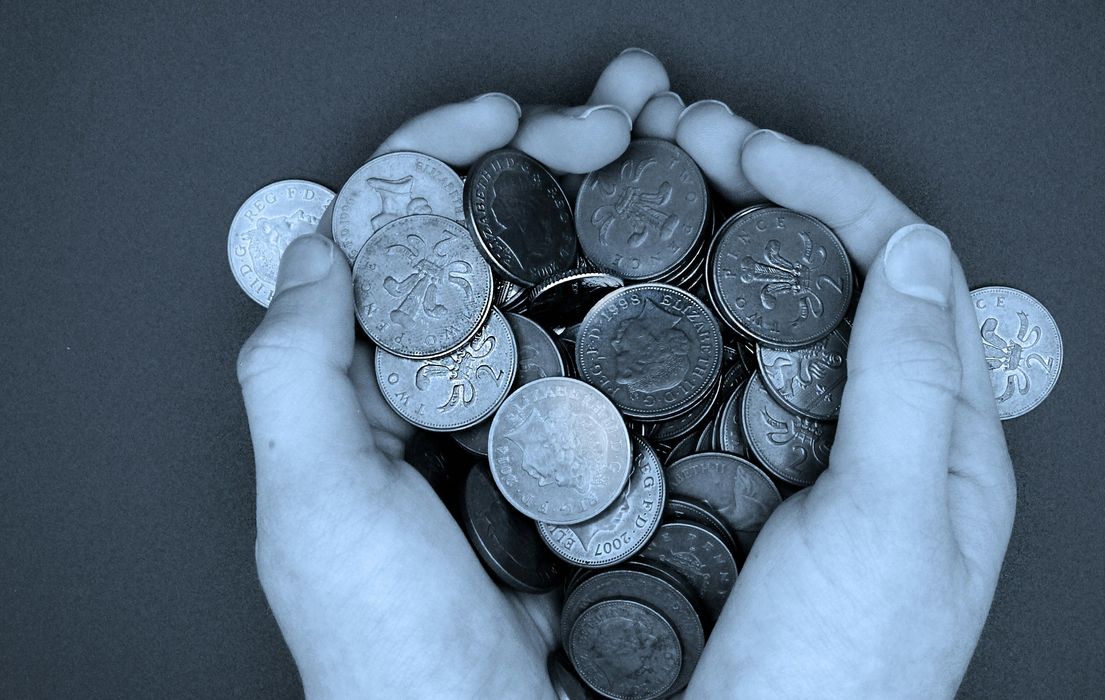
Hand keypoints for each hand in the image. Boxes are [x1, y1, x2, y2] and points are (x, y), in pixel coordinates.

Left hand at [235, 49, 669, 697]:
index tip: (503, 118)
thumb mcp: (317, 516)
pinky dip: (668, 297)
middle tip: (629, 114)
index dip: (444, 156)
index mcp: (377, 391)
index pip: (396, 237)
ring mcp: (538, 422)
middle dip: (563, 156)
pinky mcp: (606, 461)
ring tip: (681, 145)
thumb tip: (317, 246)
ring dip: (626, 206)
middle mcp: (459, 395)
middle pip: (501, 242)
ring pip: (575, 285)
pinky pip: (631, 362)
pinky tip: (705, 254)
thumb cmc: (391, 658)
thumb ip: (292, 377)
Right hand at [670, 103, 1015, 697]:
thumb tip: (916, 250)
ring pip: (777, 316)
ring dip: (725, 238)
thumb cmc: (836, 682)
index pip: (905, 271)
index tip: (749, 154)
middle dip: (769, 191)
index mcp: (944, 438)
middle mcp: (877, 435)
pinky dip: (689, 312)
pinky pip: (725, 374)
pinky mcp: (738, 481)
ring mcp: (802, 456)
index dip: (831, 192)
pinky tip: (646, 290)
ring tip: (660, 187)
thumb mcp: (890, 525)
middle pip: (839, 275)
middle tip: (689, 143)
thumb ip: (908, 385)